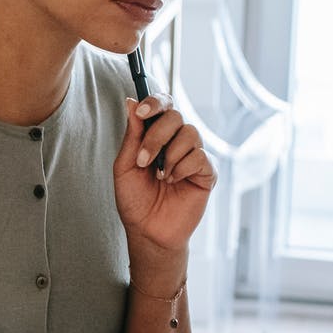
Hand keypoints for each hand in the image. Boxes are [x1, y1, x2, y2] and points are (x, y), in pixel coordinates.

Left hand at [113, 94, 216, 255]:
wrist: (148, 231)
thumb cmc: (135, 200)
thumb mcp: (125, 166)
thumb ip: (132, 136)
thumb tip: (131, 102)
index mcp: (157, 136)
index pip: (163, 105)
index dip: (155, 102)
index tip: (141, 111)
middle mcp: (177, 141)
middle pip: (176, 116)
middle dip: (156, 135)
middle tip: (143, 160)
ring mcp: (193, 155)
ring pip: (190, 134)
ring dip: (169, 155)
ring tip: (160, 177)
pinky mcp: (207, 172)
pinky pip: (199, 156)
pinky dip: (182, 168)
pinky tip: (173, 182)